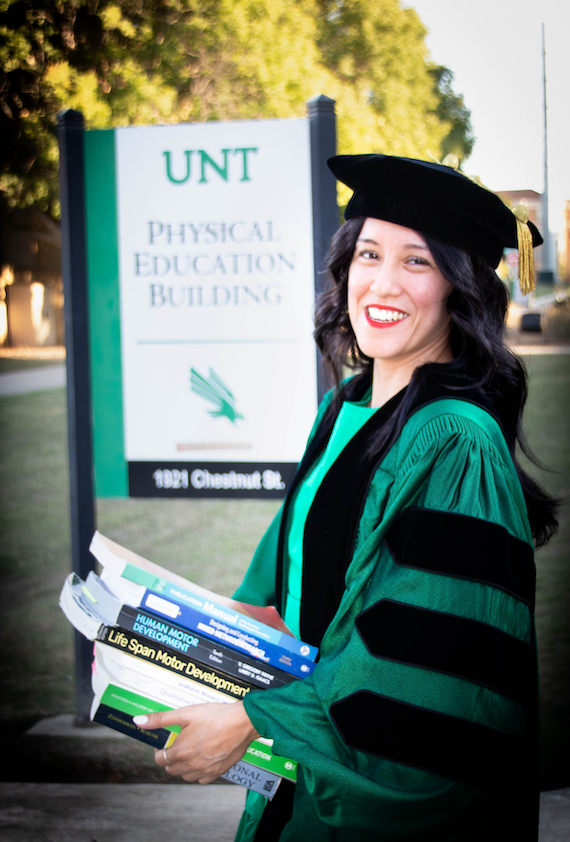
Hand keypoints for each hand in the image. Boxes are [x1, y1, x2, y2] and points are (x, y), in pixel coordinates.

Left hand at [133, 702, 259, 782]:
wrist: (243, 722)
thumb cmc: (216, 716)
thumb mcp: (185, 713)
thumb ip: (160, 719)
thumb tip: (138, 721)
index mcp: (181, 752)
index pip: (160, 760)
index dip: (159, 751)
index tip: (164, 743)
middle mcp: (191, 765)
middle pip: (171, 769)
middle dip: (170, 758)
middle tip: (177, 744)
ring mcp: (205, 771)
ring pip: (186, 776)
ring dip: (183, 766)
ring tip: (189, 750)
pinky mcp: (218, 772)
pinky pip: (201, 779)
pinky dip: (198, 772)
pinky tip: (202, 758)